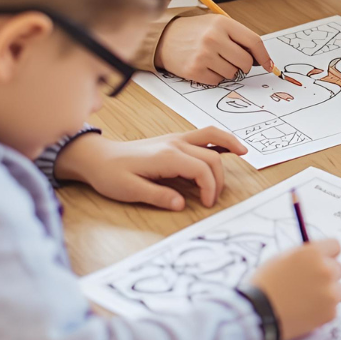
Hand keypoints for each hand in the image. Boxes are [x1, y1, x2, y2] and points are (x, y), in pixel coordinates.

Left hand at [54, 128, 243, 209]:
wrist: (96, 156)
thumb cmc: (110, 174)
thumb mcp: (129, 190)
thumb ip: (158, 196)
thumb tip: (183, 204)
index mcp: (167, 156)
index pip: (201, 169)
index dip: (209, 188)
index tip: (207, 204)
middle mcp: (175, 143)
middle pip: (211, 156)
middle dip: (218, 178)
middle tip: (213, 199)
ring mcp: (175, 139)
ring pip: (211, 136)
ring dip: (229, 144)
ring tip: (244, 153)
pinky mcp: (174, 140)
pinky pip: (202, 135)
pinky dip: (218, 139)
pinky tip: (226, 146)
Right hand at [155, 13, 274, 84]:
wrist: (164, 38)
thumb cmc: (195, 31)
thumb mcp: (217, 24)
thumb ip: (238, 37)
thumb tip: (260, 59)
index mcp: (223, 23)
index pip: (254, 42)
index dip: (264, 56)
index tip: (269, 65)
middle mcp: (213, 38)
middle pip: (245, 61)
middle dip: (245, 65)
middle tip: (236, 62)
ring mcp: (203, 55)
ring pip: (232, 73)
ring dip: (229, 71)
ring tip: (215, 60)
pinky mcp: (194, 70)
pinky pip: (217, 81)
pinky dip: (215, 77)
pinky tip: (205, 66)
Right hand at [251, 240, 340, 339]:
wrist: (256, 314)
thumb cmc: (263, 284)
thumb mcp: (281, 258)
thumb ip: (303, 255)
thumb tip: (317, 254)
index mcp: (313, 253)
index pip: (335, 246)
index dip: (327, 254)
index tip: (321, 262)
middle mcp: (326, 270)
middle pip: (338, 269)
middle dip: (327, 275)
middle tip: (308, 285)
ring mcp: (330, 293)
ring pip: (338, 290)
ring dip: (327, 294)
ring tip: (305, 301)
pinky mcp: (330, 313)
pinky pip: (332, 309)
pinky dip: (322, 311)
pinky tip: (304, 312)